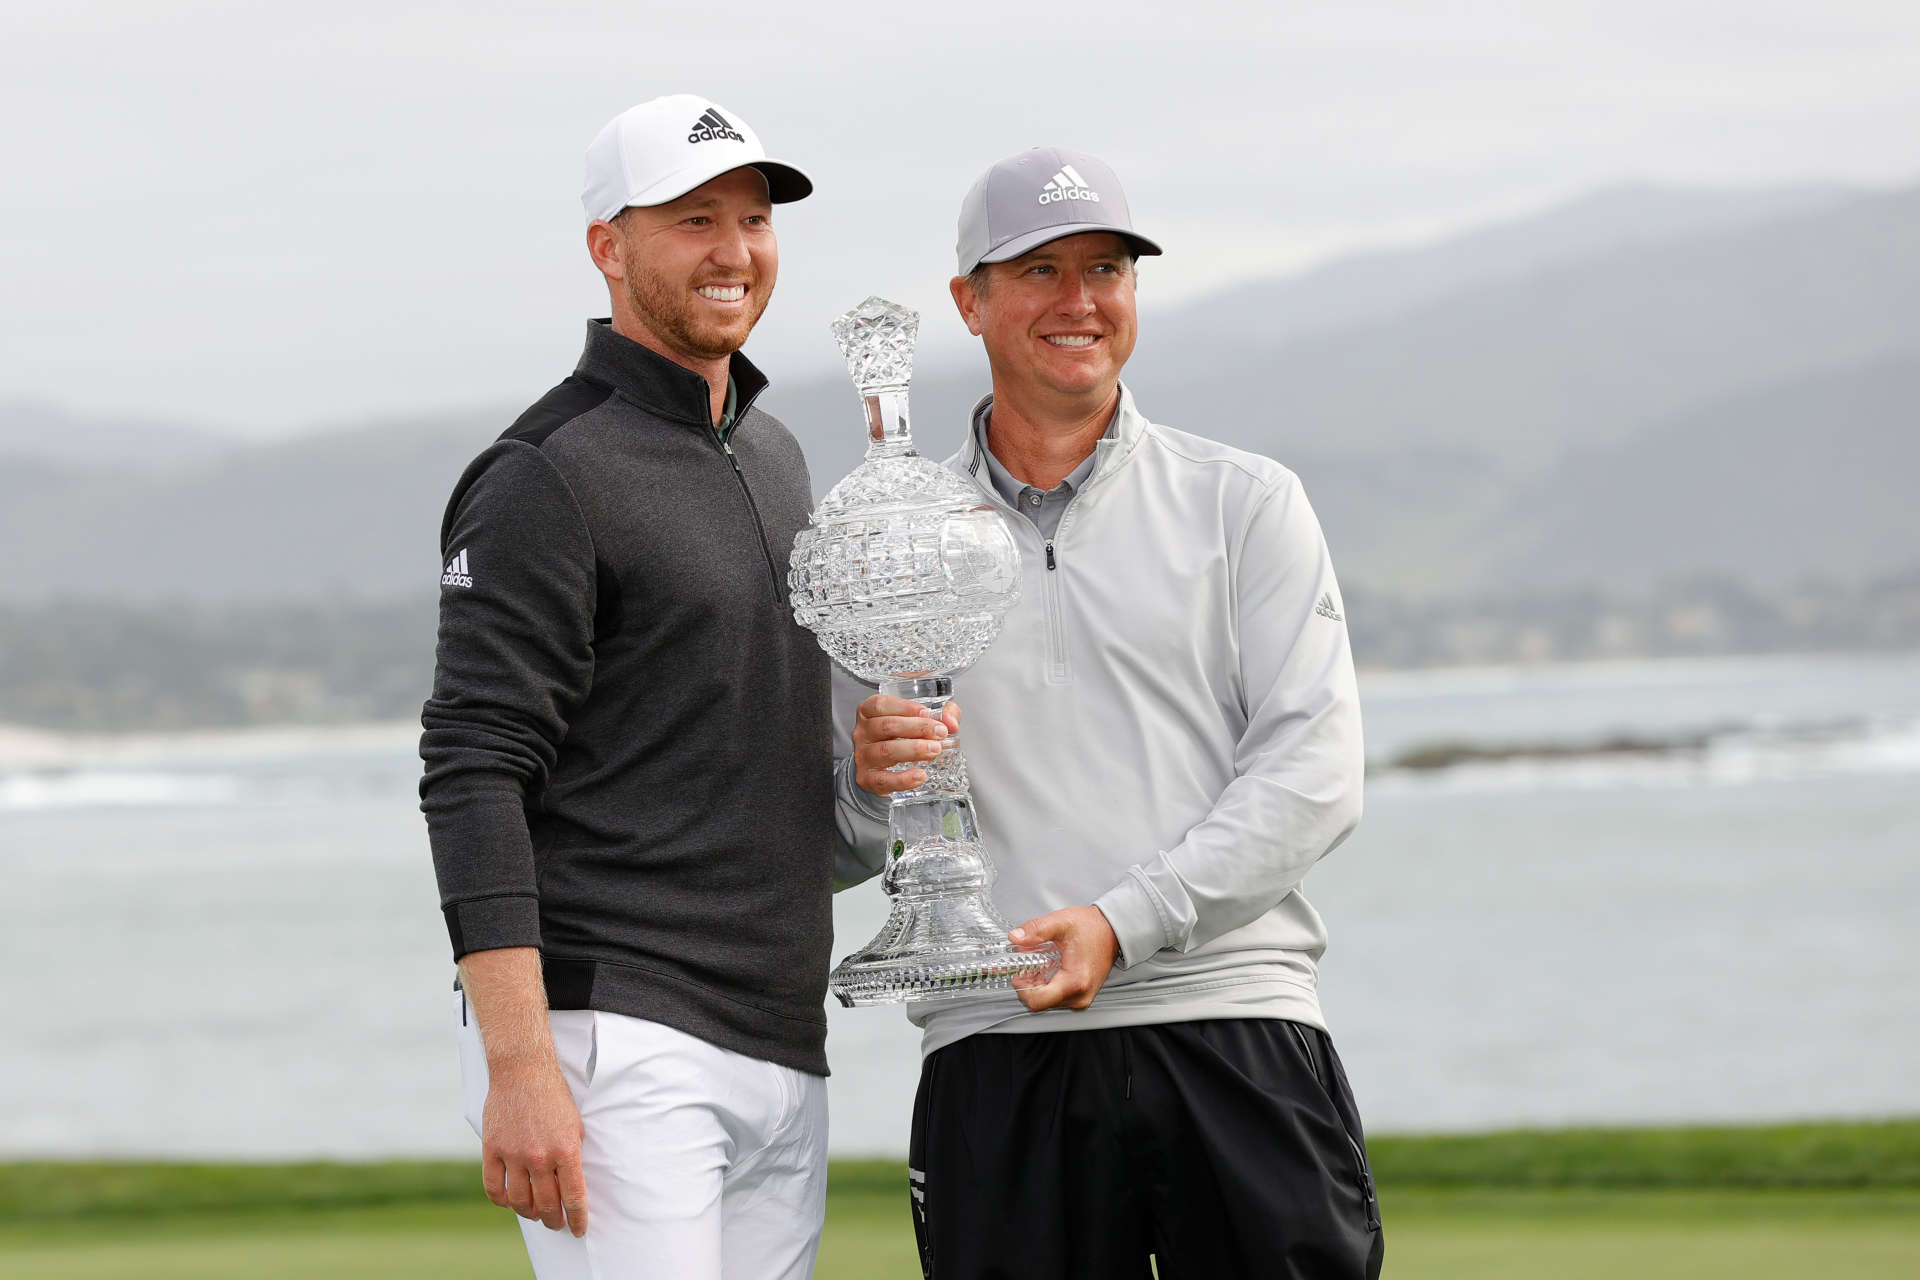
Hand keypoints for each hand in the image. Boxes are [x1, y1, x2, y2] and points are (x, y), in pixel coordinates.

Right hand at [481, 1060, 588, 1236]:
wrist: (523, 1070)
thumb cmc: (553, 1096)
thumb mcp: (575, 1125)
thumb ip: (571, 1155)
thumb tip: (570, 1184)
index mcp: (566, 1150)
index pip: (574, 1197)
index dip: (577, 1219)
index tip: (578, 1229)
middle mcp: (540, 1156)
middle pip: (546, 1204)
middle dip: (554, 1220)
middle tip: (556, 1222)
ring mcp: (514, 1154)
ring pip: (519, 1201)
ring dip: (529, 1214)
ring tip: (535, 1214)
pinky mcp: (492, 1149)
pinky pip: (494, 1188)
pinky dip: (502, 1201)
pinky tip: (510, 1201)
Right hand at [851, 694, 961, 796]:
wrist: (882, 768)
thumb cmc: (902, 737)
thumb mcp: (919, 719)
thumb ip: (941, 714)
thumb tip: (952, 722)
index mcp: (869, 712)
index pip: (881, 704)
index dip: (905, 707)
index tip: (927, 712)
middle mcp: (862, 732)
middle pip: (887, 726)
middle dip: (917, 728)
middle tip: (940, 732)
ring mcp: (862, 756)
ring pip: (885, 751)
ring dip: (913, 750)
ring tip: (934, 750)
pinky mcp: (867, 779)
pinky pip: (883, 780)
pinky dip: (903, 779)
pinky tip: (920, 775)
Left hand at [1008, 906, 1119, 1010]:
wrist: (1113, 930)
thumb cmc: (1093, 928)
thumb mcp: (1061, 922)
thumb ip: (1036, 930)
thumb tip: (1016, 938)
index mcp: (1075, 981)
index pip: (1037, 1001)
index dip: (1022, 988)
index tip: (1019, 973)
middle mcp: (1079, 995)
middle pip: (1040, 1002)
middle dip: (1028, 984)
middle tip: (1026, 965)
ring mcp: (1081, 998)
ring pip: (1047, 1002)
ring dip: (1037, 985)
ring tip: (1039, 965)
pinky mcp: (1081, 996)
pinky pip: (1056, 998)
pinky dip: (1047, 985)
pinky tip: (1048, 969)